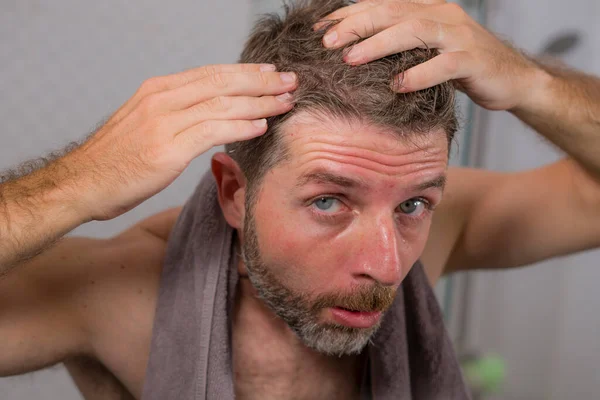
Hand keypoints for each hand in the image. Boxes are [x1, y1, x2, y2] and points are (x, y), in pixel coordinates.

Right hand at [65, 64, 296, 220]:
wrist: (81, 184)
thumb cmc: (115, 159)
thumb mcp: (143, 123)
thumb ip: (175, 113)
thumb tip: (208, 112)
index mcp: (157, 90)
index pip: (211, 73)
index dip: (245, 72)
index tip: (270, 72)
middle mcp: (161, 99)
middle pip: (222, 82)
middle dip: (261, 81)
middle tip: (290, 81)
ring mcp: (163, 122)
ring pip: (222, 104)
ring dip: (259, 102)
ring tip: (286, 102)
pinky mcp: (167, 149)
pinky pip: (212, 130)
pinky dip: (240, 126)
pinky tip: (261, 124)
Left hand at [315, 0, 544, 110]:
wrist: (514, 79)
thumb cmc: (463, 67)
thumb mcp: (428, 50)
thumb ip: (400, 45)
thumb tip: (355, 51)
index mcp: (428, 9)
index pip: (383, 5)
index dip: (350, 15)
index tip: (320, 28)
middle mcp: (442, 15)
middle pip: (393, 12)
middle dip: (357, 25)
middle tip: (327, 42)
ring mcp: (459, 36)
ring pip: (415, 31)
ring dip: (380, 44)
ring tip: (352, 59)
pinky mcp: (473, 60)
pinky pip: (443, 64)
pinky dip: (419, 74)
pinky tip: (397, 85)